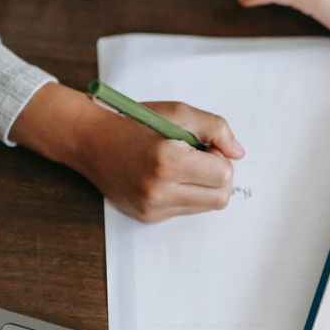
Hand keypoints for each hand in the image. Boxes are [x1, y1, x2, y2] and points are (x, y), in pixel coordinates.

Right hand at [10, 83, 244, 222]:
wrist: (91, 141)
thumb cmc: (135, 122)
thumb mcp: (177, 112)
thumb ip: (214, 128)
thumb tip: (238, 153)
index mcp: (167, 160)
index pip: (223, 175)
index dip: (220, 158)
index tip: (205, 145)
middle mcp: (159, 190)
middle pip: (219, 198)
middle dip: (217, 175)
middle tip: (198, 156)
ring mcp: (152, 208)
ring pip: (204, 206)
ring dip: (203, 186)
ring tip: (182, 164)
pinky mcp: (147, 217)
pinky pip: (184, 210)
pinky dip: (185, 193)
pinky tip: (167, 176)